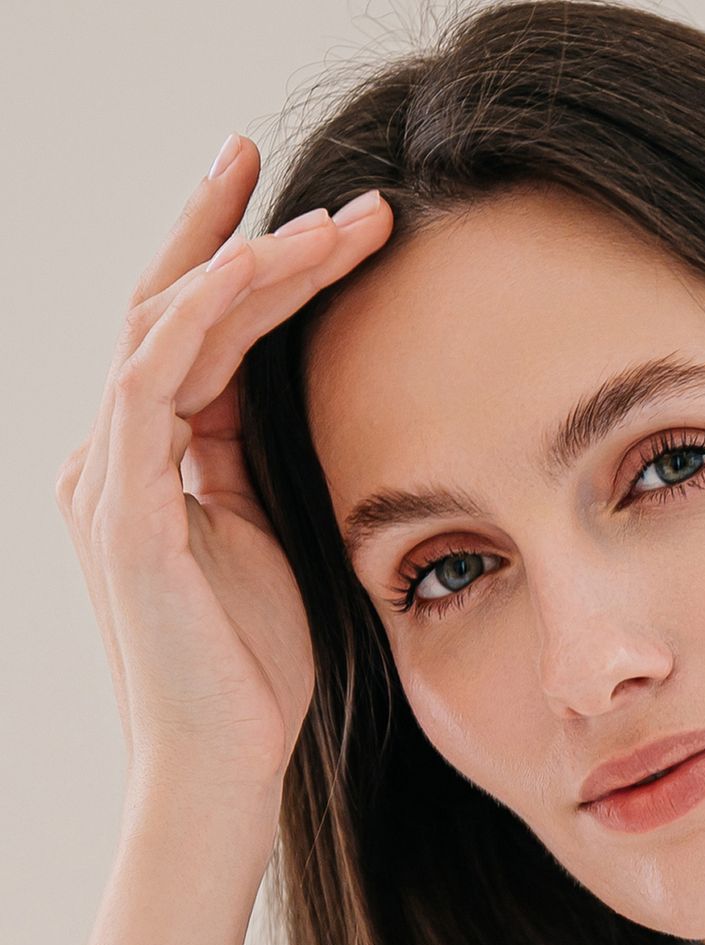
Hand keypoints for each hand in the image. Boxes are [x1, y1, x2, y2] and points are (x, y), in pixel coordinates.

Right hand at [54, 134, 392, 801]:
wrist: (223, 768)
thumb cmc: (253, 670)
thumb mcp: (270, 542)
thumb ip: (259, 465)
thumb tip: (292, 395)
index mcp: (151, 466)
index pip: (192, 340)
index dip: (241, 268)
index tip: (306, 213)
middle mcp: (113, 457)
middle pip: (162, 308)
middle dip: (222, 226)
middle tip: (268, 151)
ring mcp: (106, 479)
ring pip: (163, 326)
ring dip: (246, 259)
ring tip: (332, 218)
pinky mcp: (120, 510)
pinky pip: (155, 379)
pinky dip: (207, 313)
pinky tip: (266, 266)